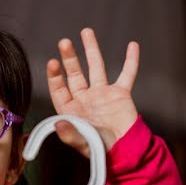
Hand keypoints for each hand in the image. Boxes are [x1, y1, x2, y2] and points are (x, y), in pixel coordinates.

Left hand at [46, 28, 139, 156]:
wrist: (126, 153)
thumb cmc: (102, 151)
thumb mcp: (83, 143)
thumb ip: (70, 134)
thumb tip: (58, 122)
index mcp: (72, 110)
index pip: (60, 90)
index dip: (55, 77)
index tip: (53, 63)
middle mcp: (85, 99)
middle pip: (75, 74)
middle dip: (70, 58)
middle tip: (64, 42)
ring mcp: (103, 95)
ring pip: (96, 67)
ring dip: (91, 50)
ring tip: (86, 32)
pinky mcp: (121, 95)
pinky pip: (127, 74)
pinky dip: (131, 61)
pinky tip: (133, 45)